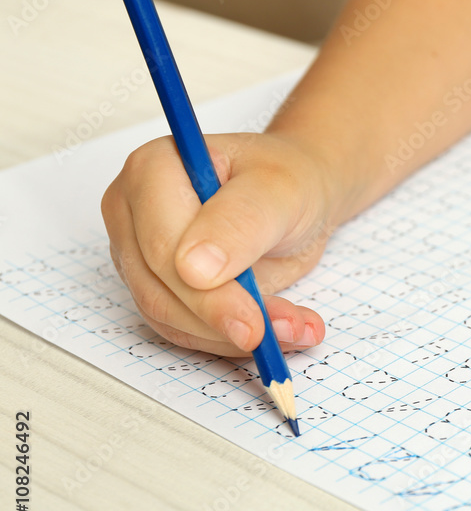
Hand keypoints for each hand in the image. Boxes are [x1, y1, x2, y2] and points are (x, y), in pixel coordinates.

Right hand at [102, 132, 350, 354]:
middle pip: (159, 290)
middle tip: (284, 331)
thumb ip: (239, 222)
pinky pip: (186, 331)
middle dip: (227, 319)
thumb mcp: (278, 190)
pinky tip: (280, 332)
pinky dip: (233, 340)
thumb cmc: (286, 180)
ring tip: (296, 328)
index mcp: (152, 170)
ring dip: (235, 336)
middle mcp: (134, 213)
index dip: (208, 294)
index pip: (162, 246)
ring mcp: (140, 255)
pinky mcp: (159, 289)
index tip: (252, 322)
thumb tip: (193, 269)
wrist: (296, 198)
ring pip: (171, 319)